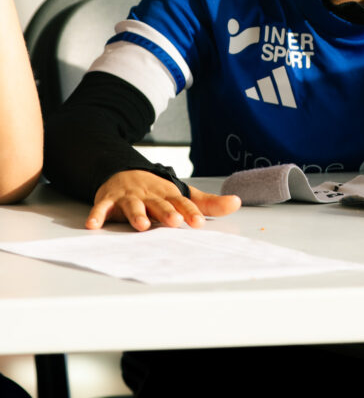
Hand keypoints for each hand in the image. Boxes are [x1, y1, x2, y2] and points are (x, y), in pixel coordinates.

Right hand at [86, 170, 240, 230]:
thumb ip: (208, 203)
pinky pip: (102, 207)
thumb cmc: (157, 190)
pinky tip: (94, 225)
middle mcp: (150, 195)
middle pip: (160, 204)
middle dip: (167, 213)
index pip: (182, 203)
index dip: (191, 212)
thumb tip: (237, 203)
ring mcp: (129, 196)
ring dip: (137, 215)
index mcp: (169, 194)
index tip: (198, 223)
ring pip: (133, 206)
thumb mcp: (182, 194)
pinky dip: (97, 215)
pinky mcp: (109, 199)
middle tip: (175, 222)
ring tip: (142, 226)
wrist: (124, 171)